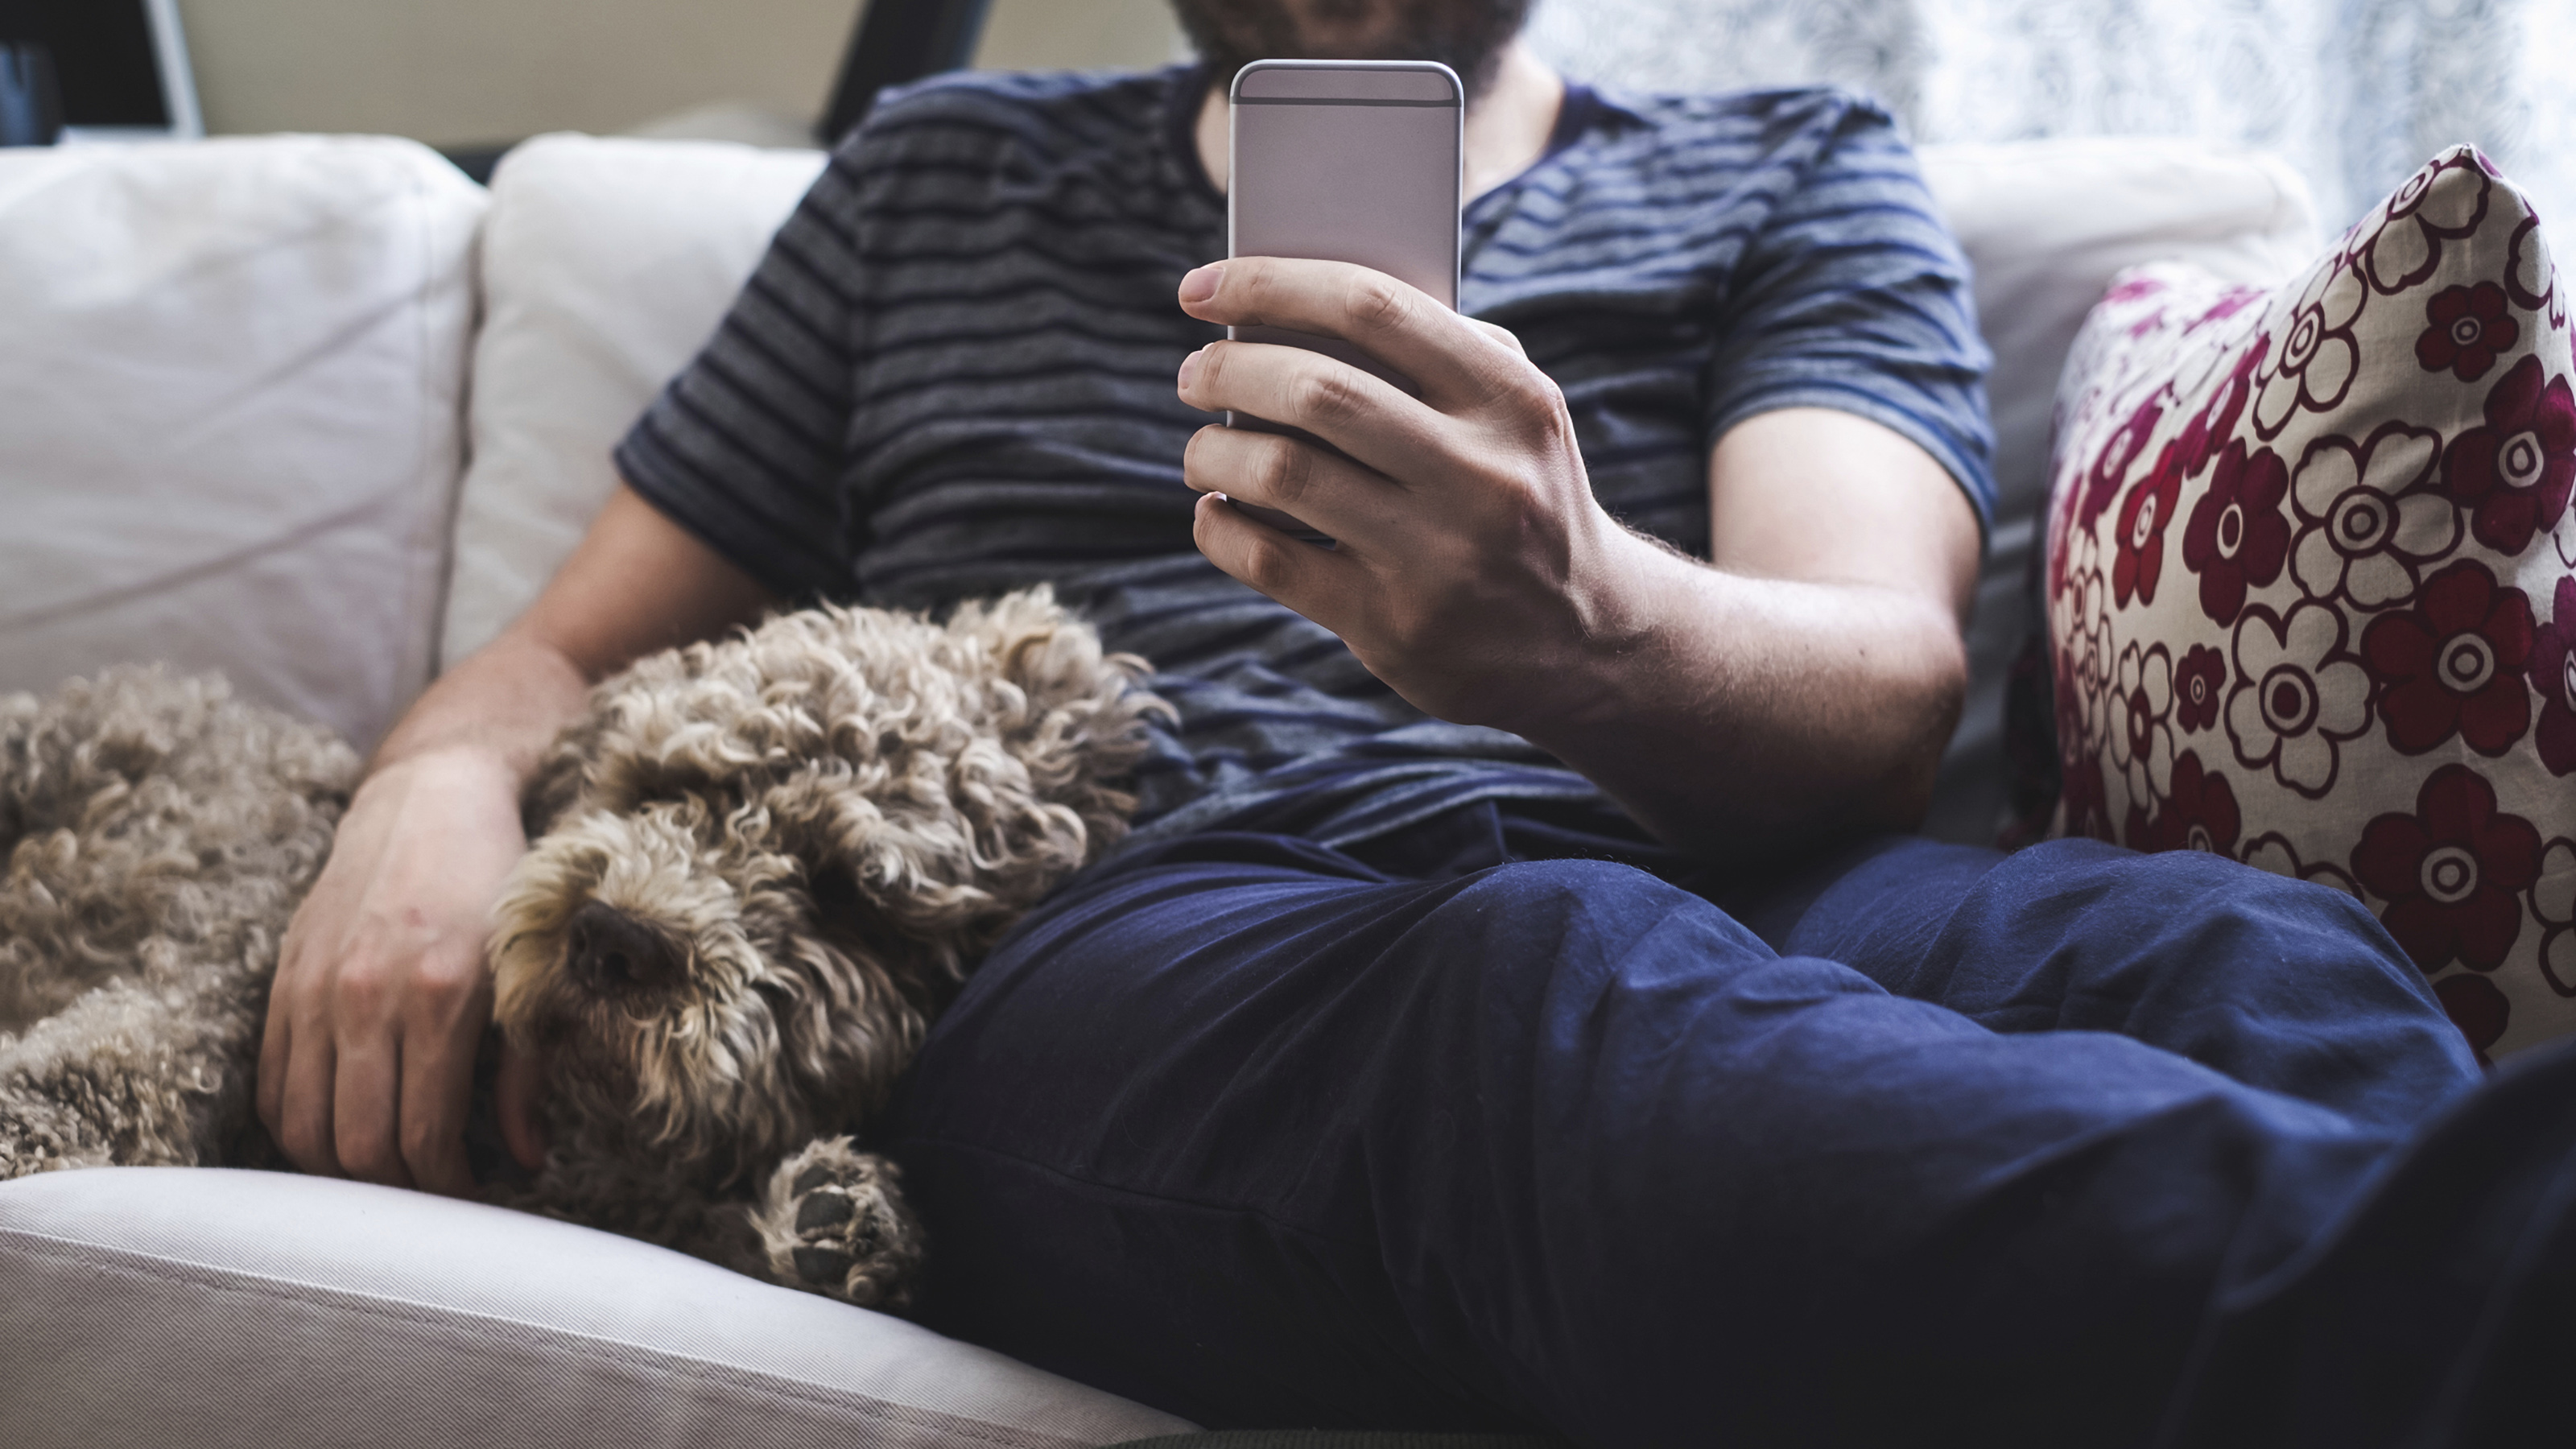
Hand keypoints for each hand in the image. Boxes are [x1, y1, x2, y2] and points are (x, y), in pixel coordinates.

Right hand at [258, 748, 527, 1195]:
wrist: (431, 799)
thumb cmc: (498, 887)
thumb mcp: (530, 974)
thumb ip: (526, 1071)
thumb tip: (525, 1159)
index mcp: (439, 996)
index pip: (421, 1137)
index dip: (446, 1188)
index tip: (470, 1196)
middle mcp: (366, 997)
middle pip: (355, 1146)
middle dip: (394, 1191)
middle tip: (429, 1193)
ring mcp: (314, 990)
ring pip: (300, 1126)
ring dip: (340, 1168)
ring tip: (385, 1169)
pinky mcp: (282, 981)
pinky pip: (271, 1084)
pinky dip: (297, 1125)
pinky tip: (340, 1127)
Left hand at [1173, 257, 1660, 733]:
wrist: (1587, 638)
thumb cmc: (1522, 496)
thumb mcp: (1516, 415)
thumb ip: (1437, 352)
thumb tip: (1293, 303)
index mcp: (1511, 401)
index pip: (1374, 308)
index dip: (1271, 284)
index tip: (1202, 288)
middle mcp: (1481, 476)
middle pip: (1317, 392)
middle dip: (1228, 372)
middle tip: (1193, 375)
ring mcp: (1437, 557)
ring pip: (1282, 475)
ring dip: (1213, 453)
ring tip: (1202, 452)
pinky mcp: (1393, 625)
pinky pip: (1271, 560)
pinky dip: (1220, 528)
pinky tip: (1218, 513)